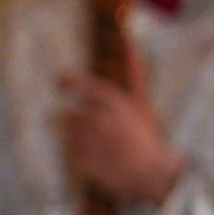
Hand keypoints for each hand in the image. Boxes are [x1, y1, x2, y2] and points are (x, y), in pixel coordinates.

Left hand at [59, 50, 182, 204]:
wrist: (153, 175)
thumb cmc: (146, 136)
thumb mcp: (141, 103)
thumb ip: (134, 72)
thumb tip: (129, 40)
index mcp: (117, 105)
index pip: (88, 87)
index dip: (72, 81)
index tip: (60, 79)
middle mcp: (102, 122)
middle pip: (74, 115)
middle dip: (84, 122)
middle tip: (104, 134)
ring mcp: (92, 144)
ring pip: (70, 134)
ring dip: (80, 137)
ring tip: (103, 147)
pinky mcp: (84, 163)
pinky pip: (70, 153)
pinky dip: (79, 155)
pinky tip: (98, 159)